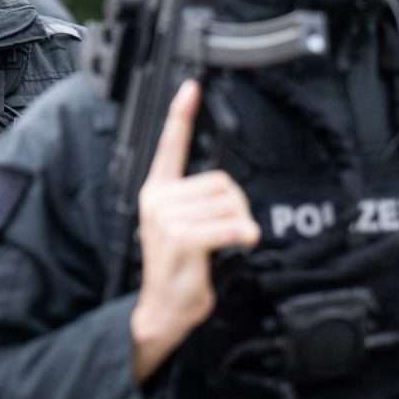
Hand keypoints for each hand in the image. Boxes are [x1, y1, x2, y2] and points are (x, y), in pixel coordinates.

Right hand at [130, 80, 259, 382]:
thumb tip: (230, 195)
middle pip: (221, 182)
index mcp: (157, 192)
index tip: (191, 88)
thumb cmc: (178, 271)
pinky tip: (237, 247)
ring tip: (227, 244)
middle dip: (237, 207)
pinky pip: (229, 225)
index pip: (170, 146)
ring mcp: (168, 218)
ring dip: (241, 225)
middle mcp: (159, 200)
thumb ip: (198, 203)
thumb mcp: (183, 229)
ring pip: (229, 204)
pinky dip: (242, 237)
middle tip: (229, 232)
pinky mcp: (182, 237)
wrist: (163, 310)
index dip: (181, 115)